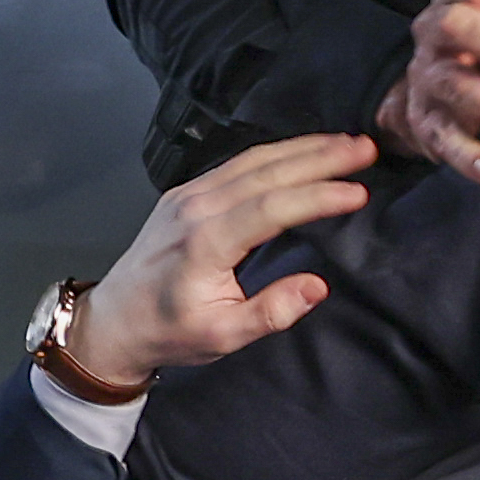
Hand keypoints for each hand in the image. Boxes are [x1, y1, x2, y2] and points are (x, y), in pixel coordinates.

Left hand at [73, 132, 370, 388]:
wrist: (114, 321)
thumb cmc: (168, 331)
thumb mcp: (222, 336)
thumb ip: (271, 312)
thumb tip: (317, 286)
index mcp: (205, 243)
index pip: (272, 207)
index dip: (318, 196)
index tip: (358, 193)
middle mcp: (196, 208)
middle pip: (267, 171)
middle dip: (321, 156)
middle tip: (365, 148)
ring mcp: (189, 195)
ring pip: (253, 160)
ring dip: (303, 148)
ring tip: (345, 143)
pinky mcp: (187, 193)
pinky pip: (237, 164)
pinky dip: (277, 154)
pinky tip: (302, 152)